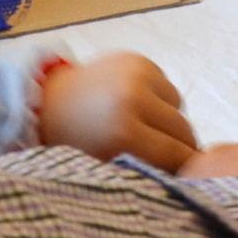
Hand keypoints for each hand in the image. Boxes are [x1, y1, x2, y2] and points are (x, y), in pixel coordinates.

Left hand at [39, 50, 196, 167]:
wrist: (48, 102)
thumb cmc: (77, 144)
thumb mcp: (108, 167)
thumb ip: (146, 172)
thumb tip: (188, 177)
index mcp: (123, 131)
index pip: (176, 154)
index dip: (186, 168)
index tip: (188, 176)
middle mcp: (134, 97)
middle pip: (184, 129)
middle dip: (182, 145)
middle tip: (170, 155)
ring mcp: (137, 73)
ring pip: (178, 105)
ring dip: (170, 118)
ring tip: (147, 127)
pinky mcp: (138, 59)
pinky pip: (166, 86)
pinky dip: (159, 98)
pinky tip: (139, 106)